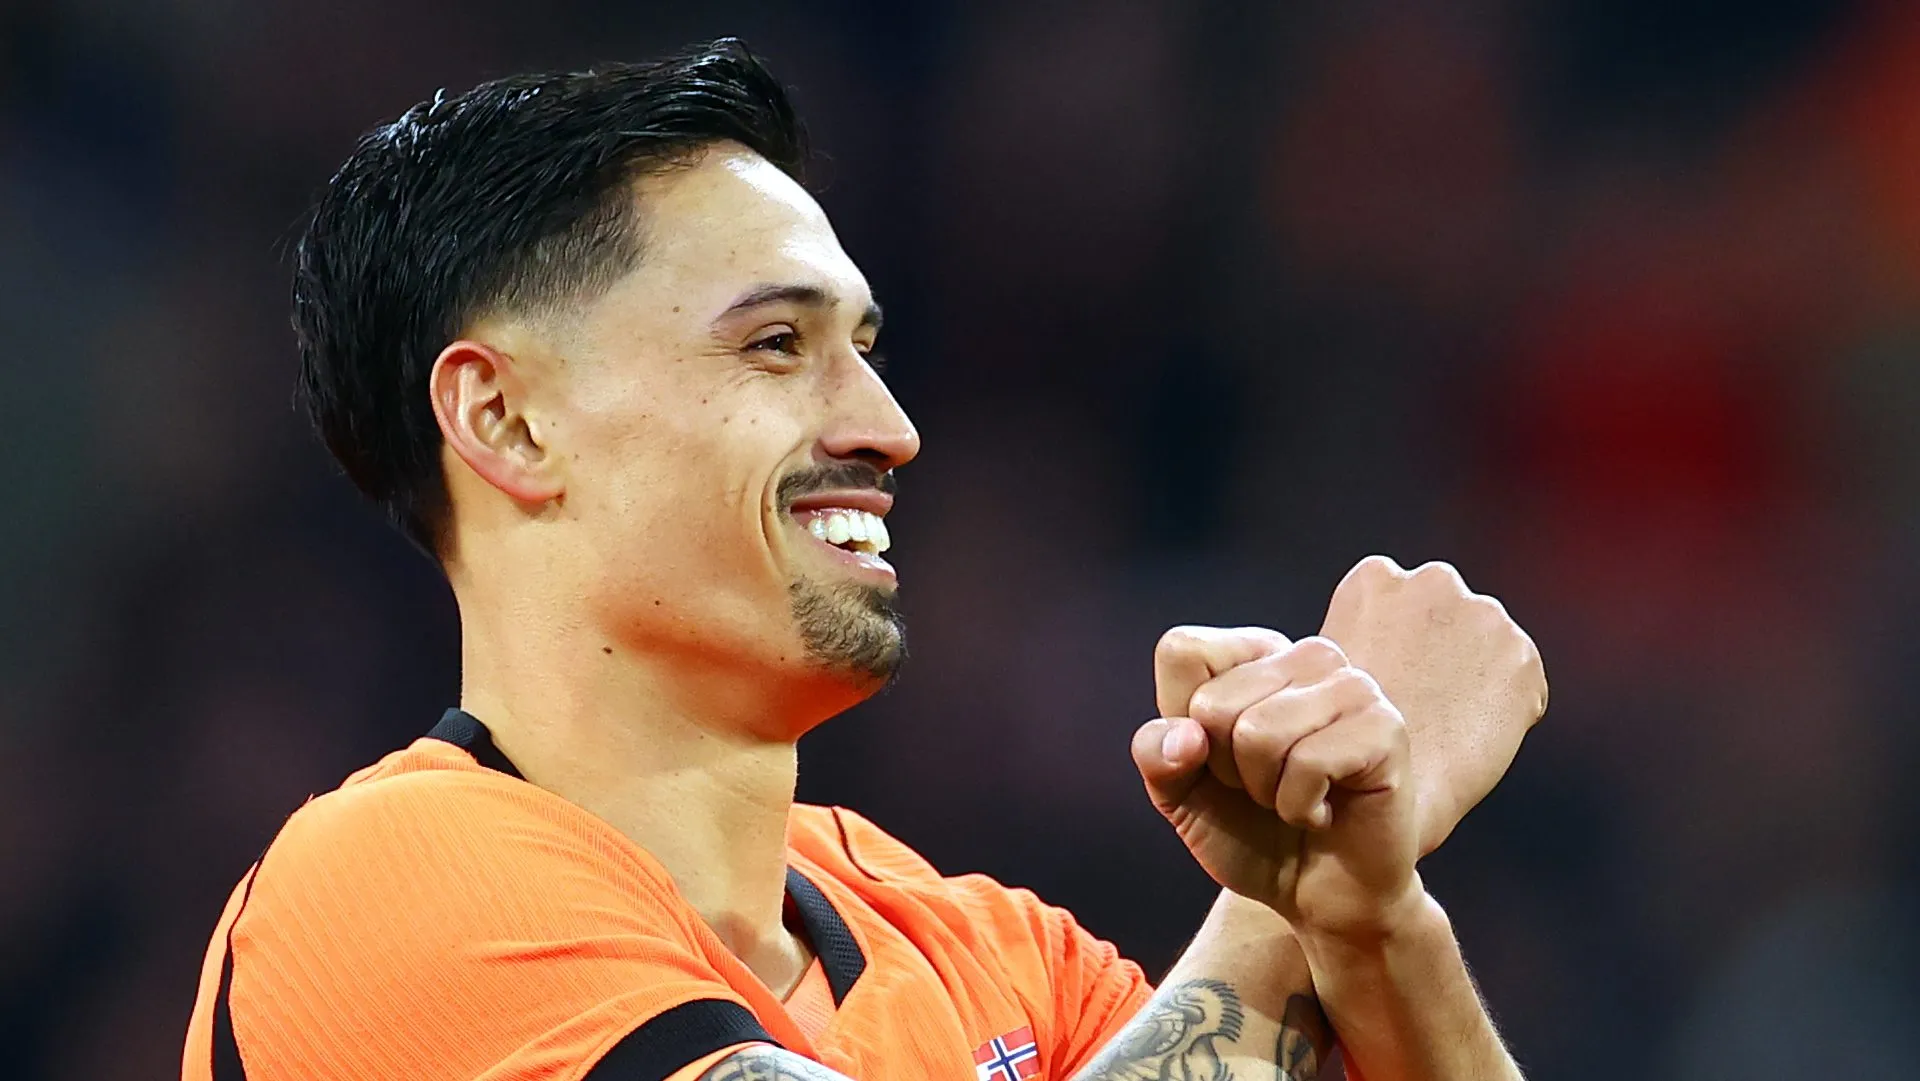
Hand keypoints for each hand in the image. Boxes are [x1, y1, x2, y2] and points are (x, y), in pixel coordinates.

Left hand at [1144, 558, 1547, 860]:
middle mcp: (1308, 657)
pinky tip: (1324, 812)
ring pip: (1258, 732)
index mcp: (1257, 654)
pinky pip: (1307, 763)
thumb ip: (1157, 754)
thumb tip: (1186, 736)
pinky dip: (1300, 808)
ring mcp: (1352, 687)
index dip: (1182, 725)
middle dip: (1225, 769)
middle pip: (1213, 703)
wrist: (1317, 897)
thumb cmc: (1251, 833)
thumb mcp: (1179, 795)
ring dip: (1265, 791)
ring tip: (1294, 799)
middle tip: (1266, 789)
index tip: (1220, 758)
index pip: (1182, 651)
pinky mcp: (1385, 728)